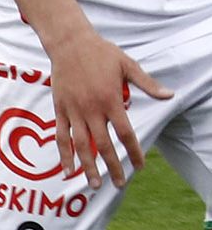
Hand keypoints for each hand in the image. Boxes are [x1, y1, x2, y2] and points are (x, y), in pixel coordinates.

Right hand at [47, 28, 170, 187]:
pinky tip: (67, 170)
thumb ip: (147, 84)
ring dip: (88, 167)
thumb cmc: (101, 53)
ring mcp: (74, 111)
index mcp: (110, 100)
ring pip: (81, 146)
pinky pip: (61, 137)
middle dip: (112, 167)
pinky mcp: (60, 110)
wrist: (69, 44)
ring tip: (94, 185)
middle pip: (104, 146)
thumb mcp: (128, 65)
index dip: (134, 152)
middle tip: (120, 184)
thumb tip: (170, 96)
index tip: (140, 167)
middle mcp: (91, 110)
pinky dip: (64, 155)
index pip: (125, 133)